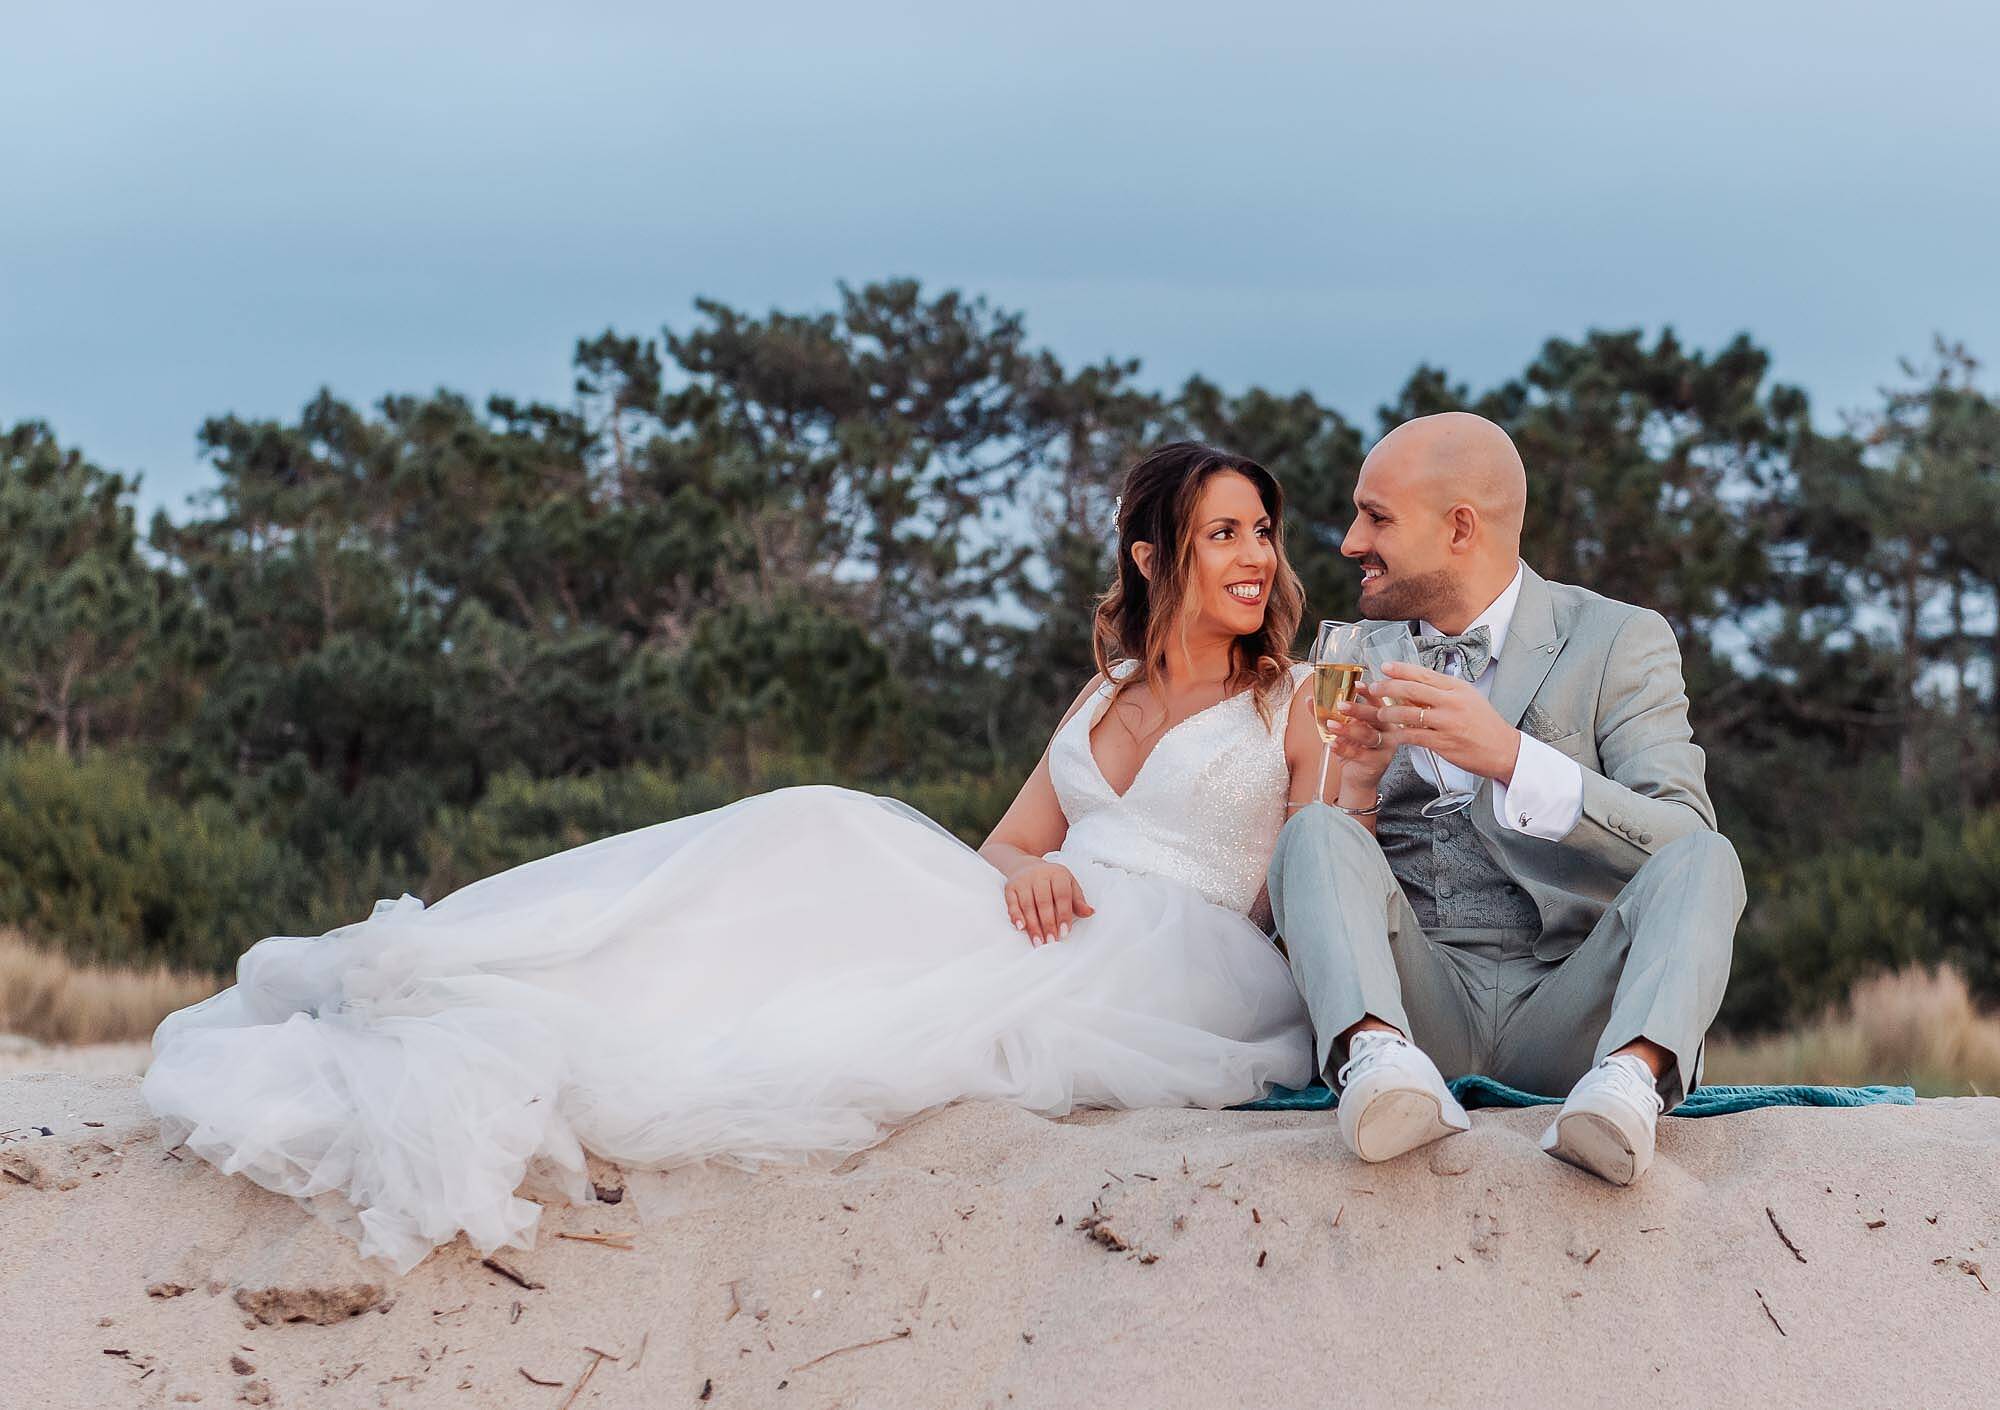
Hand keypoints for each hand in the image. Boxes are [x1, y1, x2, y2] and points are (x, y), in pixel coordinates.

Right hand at [1001, 859, 1093, 945]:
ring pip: (1028, 905)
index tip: (1064, 932)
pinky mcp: (1010, 887)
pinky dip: (1015, 915)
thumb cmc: (1052, 880)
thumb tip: (1089, 912)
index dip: (1063, 915)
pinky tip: (1021, 927)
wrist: (1027, 866)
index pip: (1062, 895)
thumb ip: (1078, 900)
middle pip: (1044, 902)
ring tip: (1039, 941)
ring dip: (1033, 925)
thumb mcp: (1069, 885)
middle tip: (1051, 941)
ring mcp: (1023, 881)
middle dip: (1048, 923)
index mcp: (1057, 874)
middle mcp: (1039, 875)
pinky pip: (1012, 903)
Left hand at [1325, 693, 1396, 792]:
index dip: (1368, 693)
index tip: (1356, 685)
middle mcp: (1388, 731)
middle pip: (1375, 716)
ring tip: (1332, 725)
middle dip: (1357, 709)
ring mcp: (1385, 747)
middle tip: (1340, 705)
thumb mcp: (1341, 729)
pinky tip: (1333, 743)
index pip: (1378, 701)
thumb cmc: (1354, 750)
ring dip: (1348, 729)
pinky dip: (1344, 748)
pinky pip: (1360, 754)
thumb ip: (1328, 715)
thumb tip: (1310, 700)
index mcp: (1381, 718)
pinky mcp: (1378, 762)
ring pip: (1368, 735)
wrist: (1357, 779)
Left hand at [1362, 662, 1522, 783]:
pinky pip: (1413, 736)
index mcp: (1457, 688)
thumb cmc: (1485, 724)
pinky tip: (1391, 734)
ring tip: (1379, 712)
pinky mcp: (1443, 743)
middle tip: (1373, 687)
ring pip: (1408, 713)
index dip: (1401, 669)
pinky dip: (1399, 735)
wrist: (1504, 749)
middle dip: (1388, 687)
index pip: (1423, 674)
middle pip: (1412, 689)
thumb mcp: (1468, 698)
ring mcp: (1447, 723)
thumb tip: (1416, 685)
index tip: (1385, 667)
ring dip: (1389, 712)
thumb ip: (1443, 691)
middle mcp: (1451, 702)